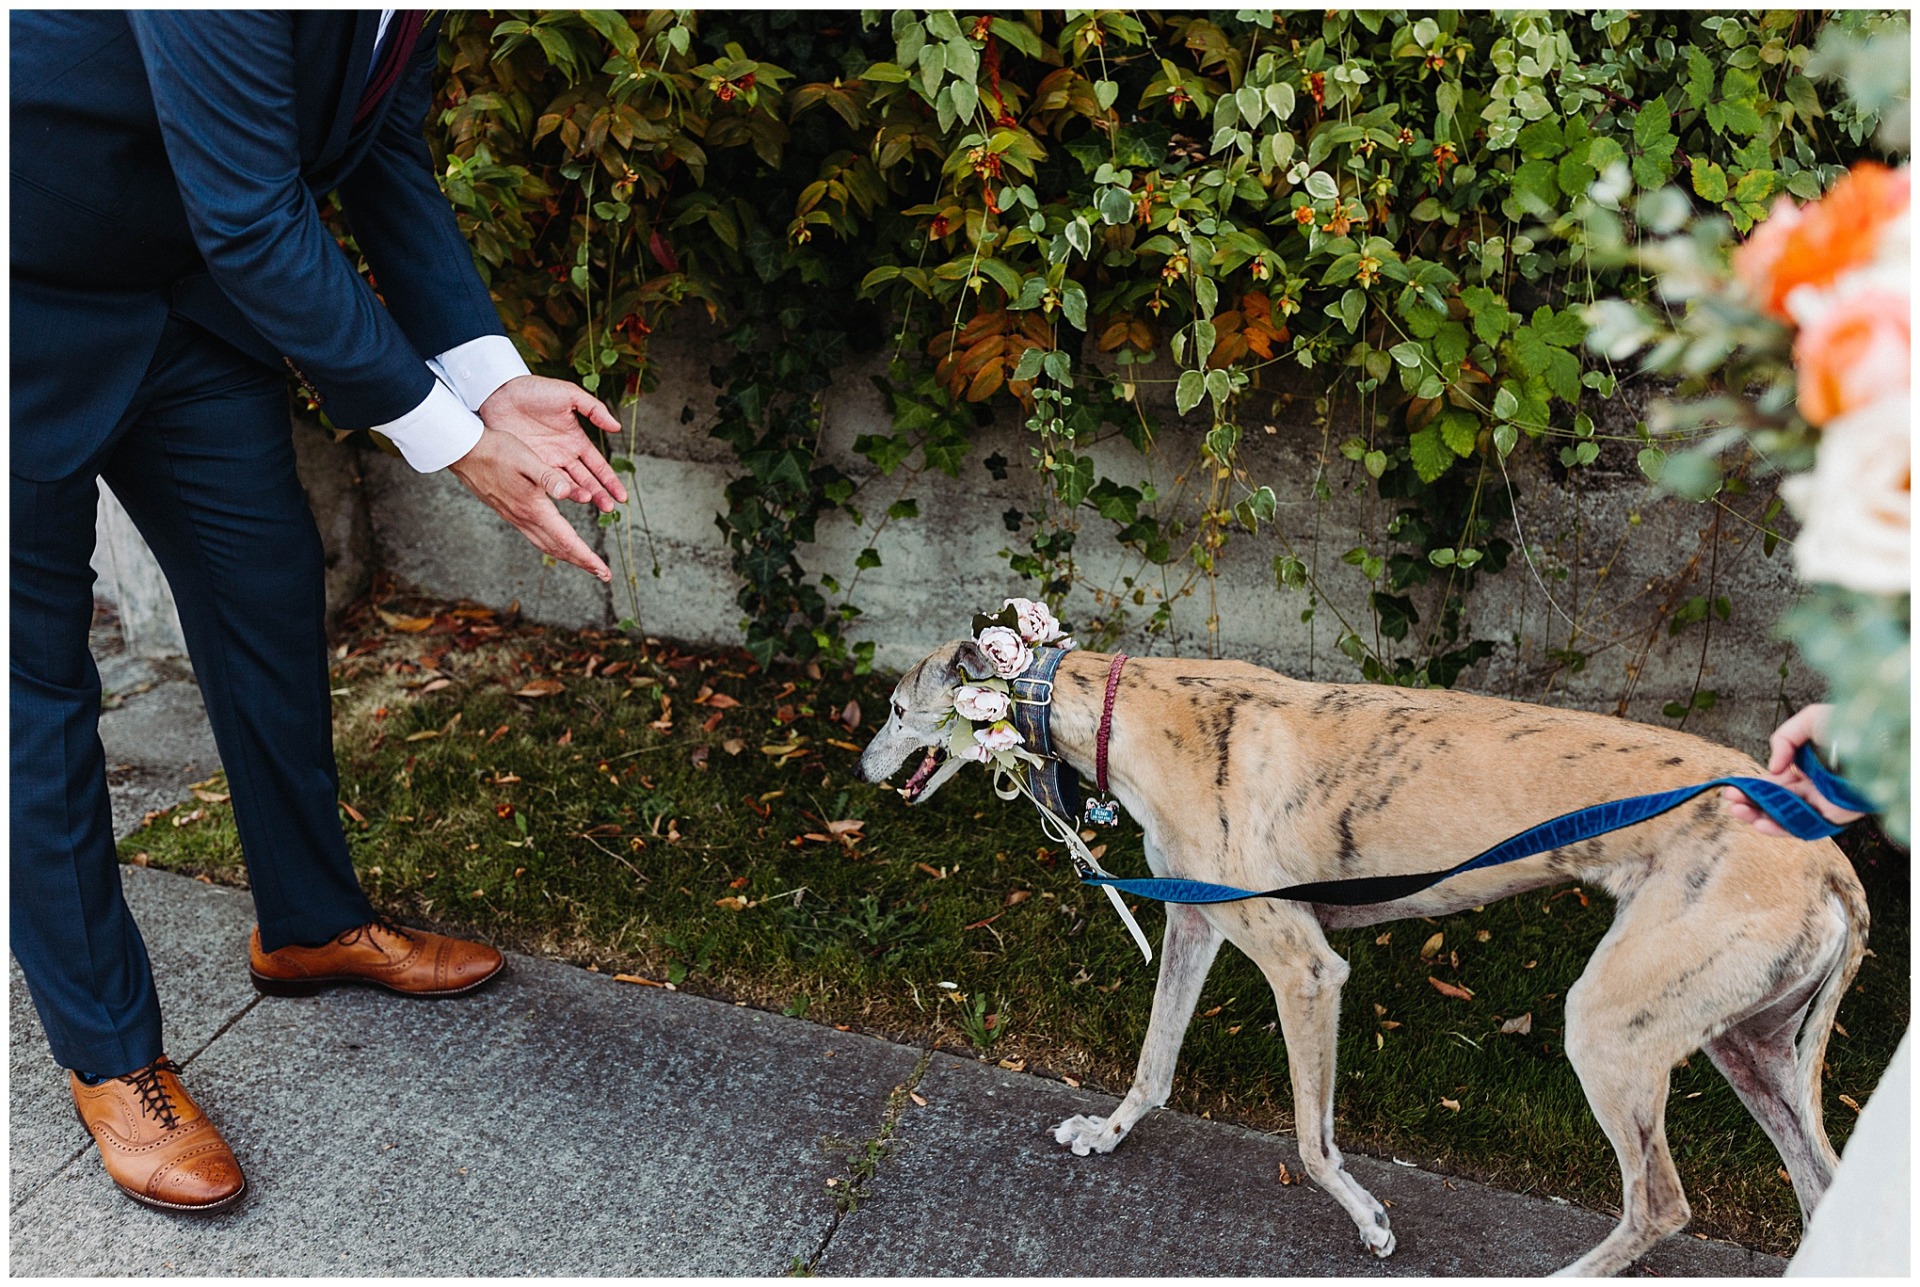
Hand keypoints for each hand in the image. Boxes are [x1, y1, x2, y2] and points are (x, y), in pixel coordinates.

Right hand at [447, 428, 611, 582]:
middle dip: (583, 562)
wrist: (463, 451)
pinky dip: (553, 544)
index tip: (604, 571)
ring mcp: (515, 516)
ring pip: (546, 545)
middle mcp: (524, 518)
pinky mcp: (509, 511)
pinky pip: (535, 536)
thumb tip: (568, 492)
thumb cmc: (496, 449)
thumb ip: (548, 476)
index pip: (566, 541)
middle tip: (603, 574)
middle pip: (558, 549)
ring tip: (586, 562)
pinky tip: (557, 541)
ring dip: (568, 556)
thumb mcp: (526, 458)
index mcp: (534, 508)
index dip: (587, 557)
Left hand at [476, 375, 628, 511]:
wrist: (500, 393)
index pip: (598, 466)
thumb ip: (594, 409)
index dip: (610, 481)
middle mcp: (563, 455)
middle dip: (600, 495)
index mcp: (576, 440)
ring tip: (592, 503)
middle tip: (609, 509)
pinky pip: (544, 482)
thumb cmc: (535, 390)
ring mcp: (545, 462)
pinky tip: (565, 499)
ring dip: (580, 495)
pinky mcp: (527, 466)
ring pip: (567, 485)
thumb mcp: (569, 394)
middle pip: (586, 481)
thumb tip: (617, 427)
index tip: (622, 496)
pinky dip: (556, 492)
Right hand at [1720, 703, 1864, 836]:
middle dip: (1749, 802)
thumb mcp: (1809, 721)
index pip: (1775, 783)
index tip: (1733, 787)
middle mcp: (1813, 788)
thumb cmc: (1850, 727)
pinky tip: (1759, 823)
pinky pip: (1801, 827)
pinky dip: (1779, 828)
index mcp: (1808, 769)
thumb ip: (1783, 739)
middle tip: (1729, 801)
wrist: (1876, 743)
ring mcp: (1822, 803)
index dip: (1753, 786)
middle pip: (1775, 801)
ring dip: (1758, 816)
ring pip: (1783, 816)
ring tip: (1737, 811)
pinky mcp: (1832, 817)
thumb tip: (1773, 768)